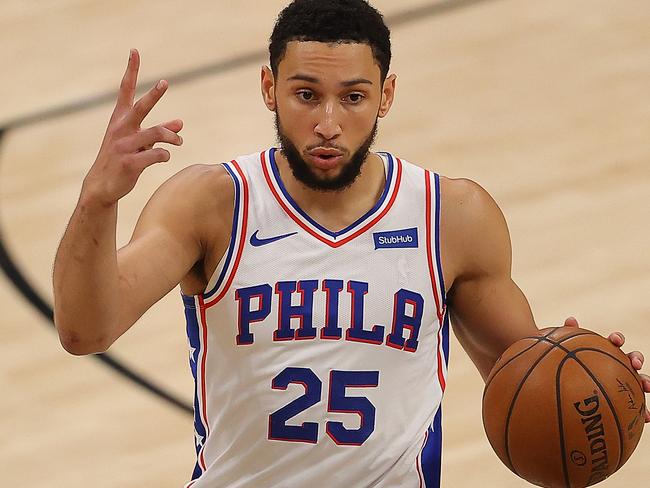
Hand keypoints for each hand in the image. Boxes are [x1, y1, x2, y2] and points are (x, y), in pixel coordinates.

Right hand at [82, 49, 183, 205]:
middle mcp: (121, 129)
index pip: (126, 90)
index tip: (134, 51)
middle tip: (165, 82)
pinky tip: (164, 157)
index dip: (131, 70)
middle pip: (141, 107)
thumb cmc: (122, 159)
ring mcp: (124, 146)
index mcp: (120, 119)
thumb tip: (180, 123)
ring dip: (171, 137)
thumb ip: (160, 132)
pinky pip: (156, 155)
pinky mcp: (130, 163)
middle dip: (153, 95)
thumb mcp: (138, 142)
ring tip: (179, 142)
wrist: (102, 186)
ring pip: (156, 133)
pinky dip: (164, 155)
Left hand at [564, 316, 649, 422]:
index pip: (614, 341)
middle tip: (635, 363)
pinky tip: (647, 418)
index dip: (617, 339)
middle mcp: (618, 363)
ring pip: (639, 379)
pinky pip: (635, 403)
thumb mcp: (565, 349)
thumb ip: (569, 335)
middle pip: (632, 358)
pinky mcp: (624, 396)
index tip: (615, 340)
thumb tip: (571, 319)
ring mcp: (623, 379)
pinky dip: (643, 410)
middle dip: (636, 358)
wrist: (570, 377)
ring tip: (648, 387)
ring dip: (646, 382)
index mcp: (606, 350)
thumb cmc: (569, 361)